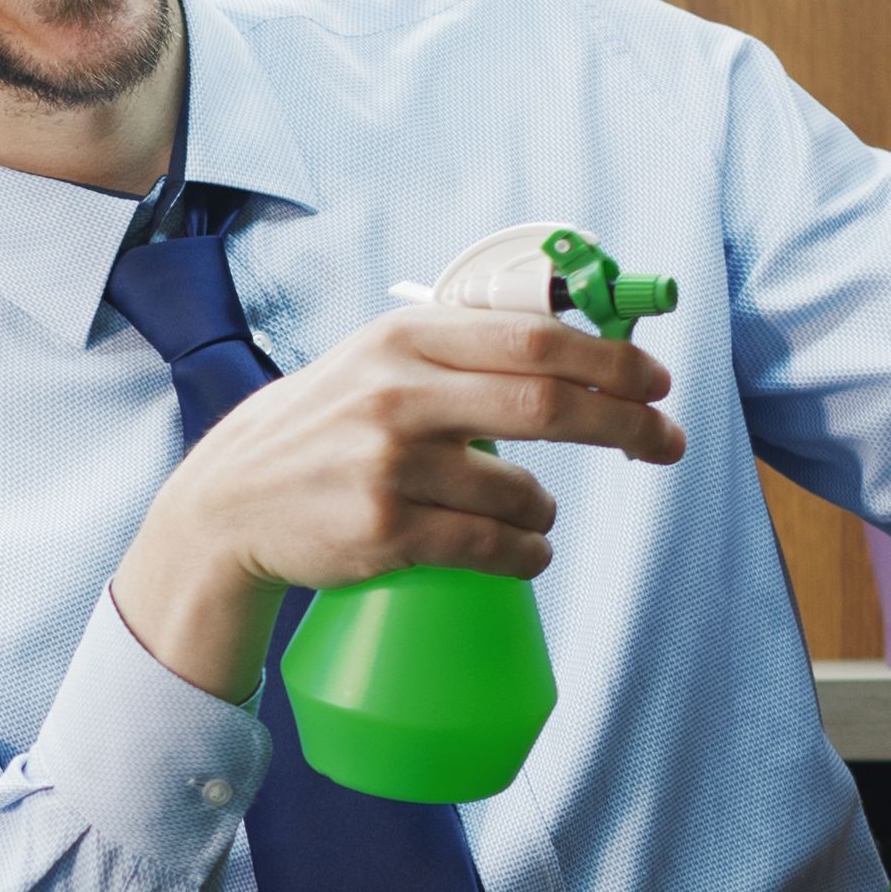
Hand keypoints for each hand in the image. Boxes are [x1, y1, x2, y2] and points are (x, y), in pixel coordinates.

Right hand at [113, 308, 684, 700]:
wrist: (226, 505)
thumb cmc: (319, 430)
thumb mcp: (375, 361)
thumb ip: (458, 349)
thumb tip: (574, 348)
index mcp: (404, 339)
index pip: (535, 338)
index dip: (611, 360)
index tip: (656, 382)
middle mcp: (398, 394)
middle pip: (548, 401)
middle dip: (625, 424)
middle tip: (664, 443)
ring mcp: (390, 465)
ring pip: (524, 490)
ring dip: (550, 508)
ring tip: (538, 516)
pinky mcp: (385, 531)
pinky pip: (492, 547)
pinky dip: (527, 553)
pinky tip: (527, 552)